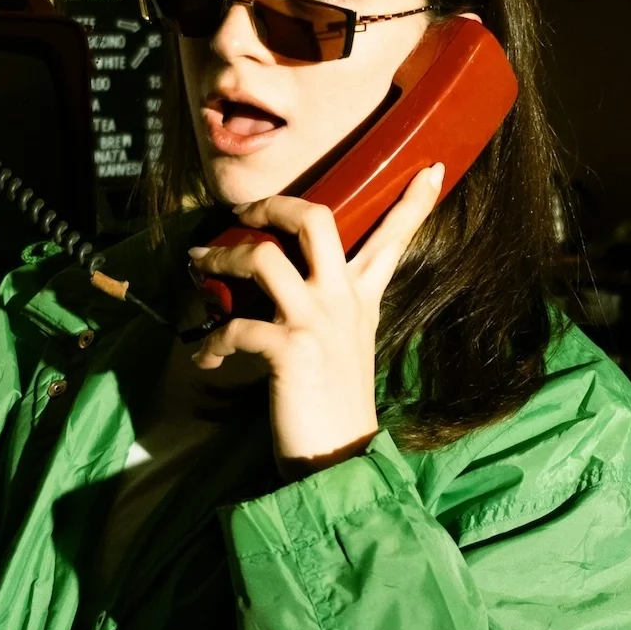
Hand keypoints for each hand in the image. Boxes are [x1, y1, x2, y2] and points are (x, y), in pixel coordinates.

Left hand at [189, 163, 444, 478]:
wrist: (339, 461)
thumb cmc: (335, 405)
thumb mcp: (346, 344)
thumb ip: (331, 308)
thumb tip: (292, 281)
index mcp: (362, 296)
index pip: (394, 238)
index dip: (414, 202)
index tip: (433, 167)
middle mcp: (343, 300)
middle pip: (315, 219)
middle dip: (270, 204)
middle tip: (241, 212)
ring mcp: (317, 321)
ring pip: (263, 259)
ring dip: (221, 261)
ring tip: (198, 269)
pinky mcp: (290, 350)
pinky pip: (236, 326)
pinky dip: (211, 341)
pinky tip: (205, 358)